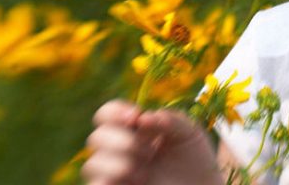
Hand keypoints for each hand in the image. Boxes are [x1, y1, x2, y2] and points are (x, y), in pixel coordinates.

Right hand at [82, 99, 223, 184]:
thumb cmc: (196, 160)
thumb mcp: (190, 133)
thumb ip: (171, 120)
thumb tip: (143, 118)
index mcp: (133, 130)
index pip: (107, 114)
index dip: (115, 111)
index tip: (136, 116)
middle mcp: (119, 150)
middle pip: (96, 137)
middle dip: (123, 141)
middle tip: (149, 151)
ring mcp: (115, 174)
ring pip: (92, 164)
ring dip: (119, 164)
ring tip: (145, 172)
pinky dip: (108, 181)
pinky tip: (135, 180)